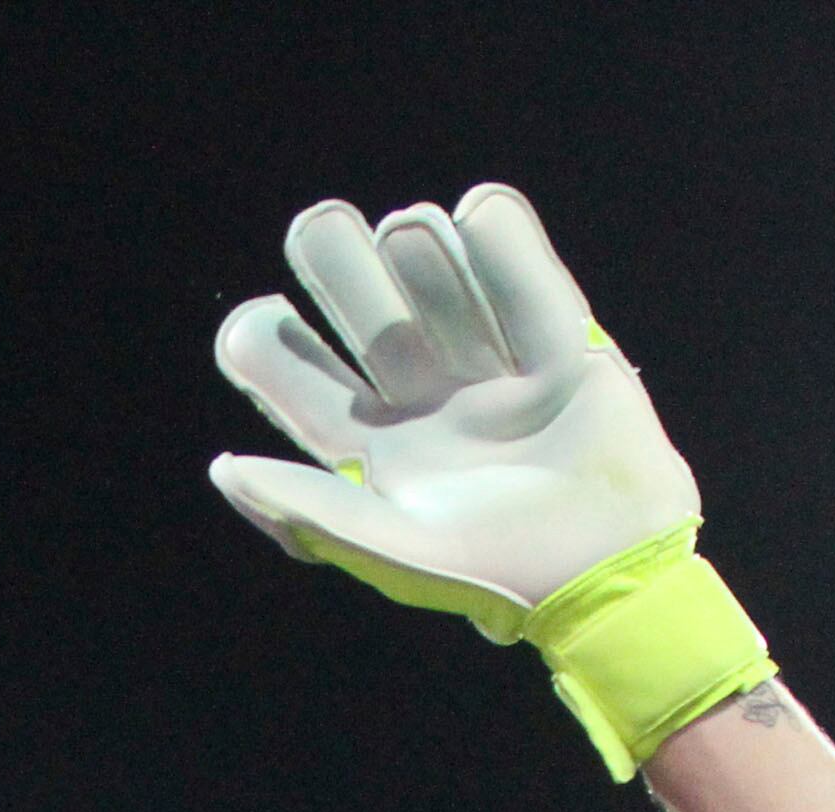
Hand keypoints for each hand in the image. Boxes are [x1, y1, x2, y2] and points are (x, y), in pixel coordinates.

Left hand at [209, 186, 700, 628]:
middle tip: (323, 231)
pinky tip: (475, 212)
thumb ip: (310, 507)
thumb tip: (223, 467)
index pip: (294, 375)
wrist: (610, 570)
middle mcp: (419, 397)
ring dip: (418, 247)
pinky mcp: (559, 344)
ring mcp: (487, 366)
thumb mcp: (396, 549)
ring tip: (416, 235)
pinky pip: (520, 272)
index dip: (264, 341)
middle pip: (359, 304)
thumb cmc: (496, 576)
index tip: (264, 323)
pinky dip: (498, 235)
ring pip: (432, 273)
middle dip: (333, 260)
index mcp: (367, 446)